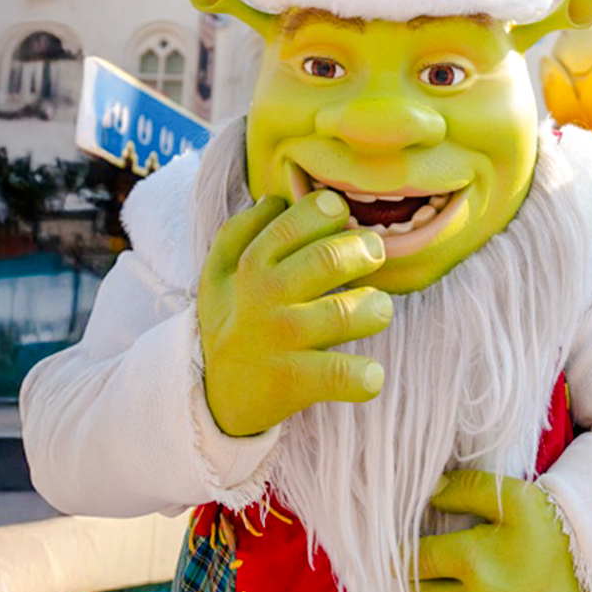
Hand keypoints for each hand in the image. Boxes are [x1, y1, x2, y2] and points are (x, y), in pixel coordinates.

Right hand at [197, 191, 393, 435]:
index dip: (330, 211)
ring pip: (343, 314)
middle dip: (364, 251)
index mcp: (251, 265)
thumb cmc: (233, 320)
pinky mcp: (292, 381)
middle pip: (327, 260)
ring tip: (377, 310)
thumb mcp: (220, 273)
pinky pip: (342, 376)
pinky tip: (370, 373)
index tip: (343, 220)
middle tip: (374, 255)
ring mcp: (279, 339)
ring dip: (376, 308)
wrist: (214, 392)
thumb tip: (276, 199)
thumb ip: (242, 231)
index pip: (296, 221)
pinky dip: (365, 376)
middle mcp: (264, 297)